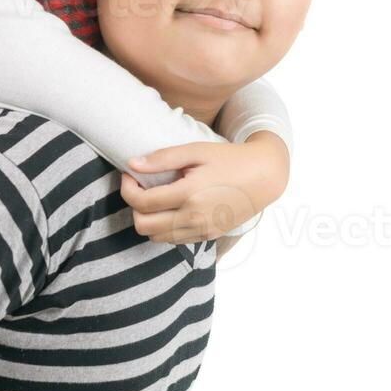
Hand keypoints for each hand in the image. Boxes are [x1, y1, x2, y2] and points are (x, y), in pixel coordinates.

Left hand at [122, 131, 289, 243]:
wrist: (264, 176)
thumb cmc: (230, 159)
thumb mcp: (197, 150)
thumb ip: (163, 158)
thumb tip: (132, 164)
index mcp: (189, 194)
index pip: (141, 202)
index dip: (127, 188)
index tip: (130, 174)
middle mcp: (194, 218)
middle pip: (143, 225)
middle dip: (134, 207)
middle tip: (140, 187)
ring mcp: (202, 230)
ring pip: (156, 237)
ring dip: (148, 219)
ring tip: (157, 197)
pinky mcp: (208, 236)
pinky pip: (174, 239)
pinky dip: (164, 227)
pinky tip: (172, 207)